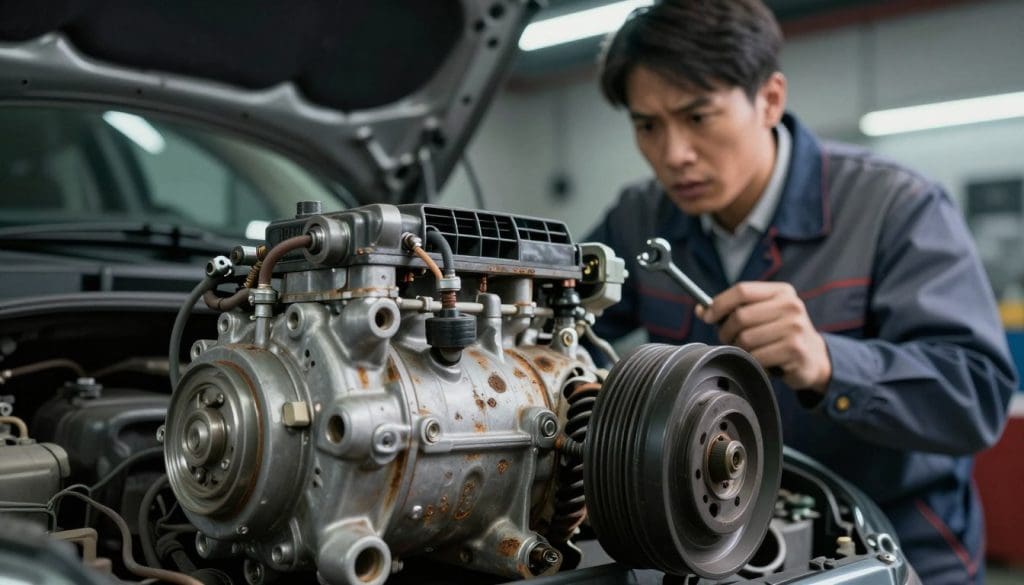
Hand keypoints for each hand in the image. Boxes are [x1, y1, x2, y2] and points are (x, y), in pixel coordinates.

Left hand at [695, 282, 830, 392]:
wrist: (813, 358)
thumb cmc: (779, 334)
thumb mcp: (763, 314)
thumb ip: (733, 309)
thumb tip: (701, 310)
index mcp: (781, 292)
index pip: (742, 290)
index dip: (719, 304)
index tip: (707, 316)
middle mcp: (791, 306)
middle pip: (740, 316)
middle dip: (726, 331)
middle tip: (729, 340)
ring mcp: (795, 328)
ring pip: (745, 339)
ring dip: (740, 349)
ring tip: (749, 351)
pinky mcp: (795, 350)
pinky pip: (757, 357)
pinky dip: (753, 362)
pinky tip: (763, 361)